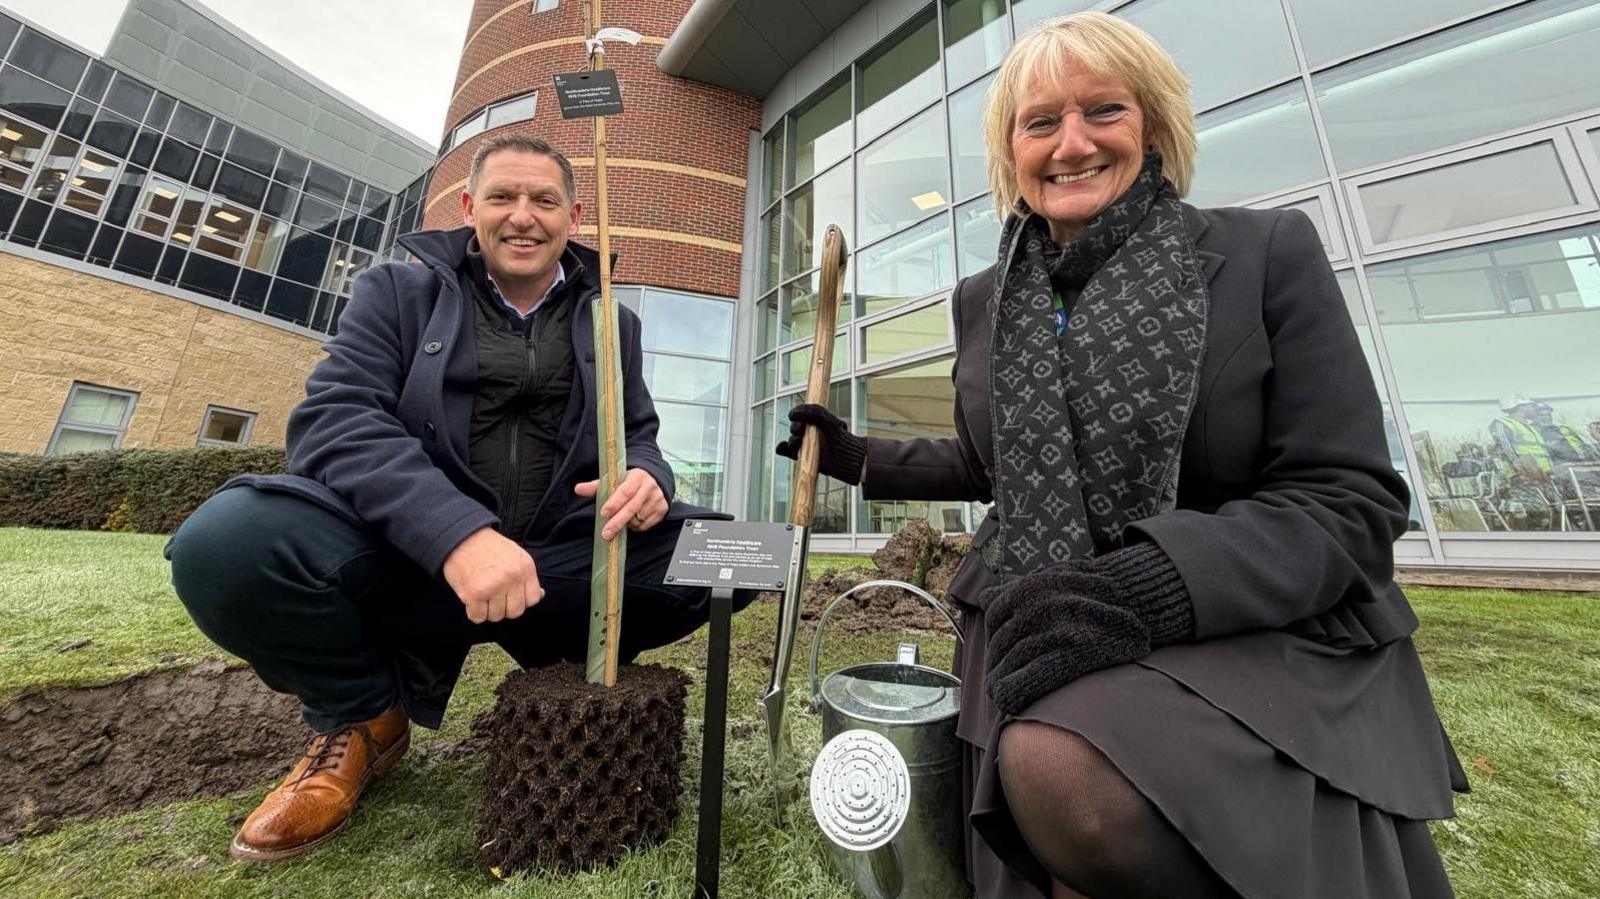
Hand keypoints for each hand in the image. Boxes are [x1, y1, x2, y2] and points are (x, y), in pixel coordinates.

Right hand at [441, 527, 543, 623]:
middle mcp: (511, 578)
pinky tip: (472, 600)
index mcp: (525, 568)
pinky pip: (478, 617)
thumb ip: (527, 577)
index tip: (510, 595)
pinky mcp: (473, 593)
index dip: (521, 600)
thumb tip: (541, 595)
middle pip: (515, 611)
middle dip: (505, 608)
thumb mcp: (516, 556)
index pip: (533, 599)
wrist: (461, 536)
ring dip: (488, 610)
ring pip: (496, 616)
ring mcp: (493, 586)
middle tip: (495, 598)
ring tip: (482, 596)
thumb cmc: (489, 548)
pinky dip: (474, 613)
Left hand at [575, 467, 667, 539]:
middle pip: (632, 508)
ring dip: (626, 523)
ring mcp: (657, 500)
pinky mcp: (662, 510)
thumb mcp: (616, 480)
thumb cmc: (631, 482)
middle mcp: (649, 488)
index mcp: (636, 477)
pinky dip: (636, 526)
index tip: (604, 513)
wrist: (656, 480)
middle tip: (606, 533)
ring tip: (621, 519)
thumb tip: (578, 489)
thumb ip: (596, 486)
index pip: (625, 491)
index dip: (614, 503)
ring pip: (638, 518)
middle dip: (618, 522)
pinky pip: (645, 525)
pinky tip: (632, 520)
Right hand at [774, 403, 867, 484]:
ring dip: (791, 441)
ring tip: (797, 442)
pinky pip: (788, 452)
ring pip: (792, 440)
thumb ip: (812, 412)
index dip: (798, 415)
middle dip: (795, 428)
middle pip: (796, 428)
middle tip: (800, 430)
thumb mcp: (827, 420)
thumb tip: (793, 413)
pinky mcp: (804, 457)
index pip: (802, 415)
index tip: (795, 416)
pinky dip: (782, 449)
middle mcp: (812, 433)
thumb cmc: (840, 438)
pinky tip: (780, 447)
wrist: (846, 459)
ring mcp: (807, 445)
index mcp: (817, 422)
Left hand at [981, 564, 1150, 715]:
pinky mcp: (1070, 657)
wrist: (1136, 602)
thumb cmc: (1090, 596)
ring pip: (1006, 667)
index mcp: (1030, 588)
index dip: (998, 637)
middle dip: (999, 663)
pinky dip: (1010, 694)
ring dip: (1002, 681)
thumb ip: (1016, 590)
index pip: (994, 619)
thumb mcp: (1052, 580)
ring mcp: (1053, 633)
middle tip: (1005, 675)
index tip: (1007, 650)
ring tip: (1008, 689)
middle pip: (999, 645)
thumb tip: (983, 599)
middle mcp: (1037, 607)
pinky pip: (1021, 684)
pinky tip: (1010, 699)